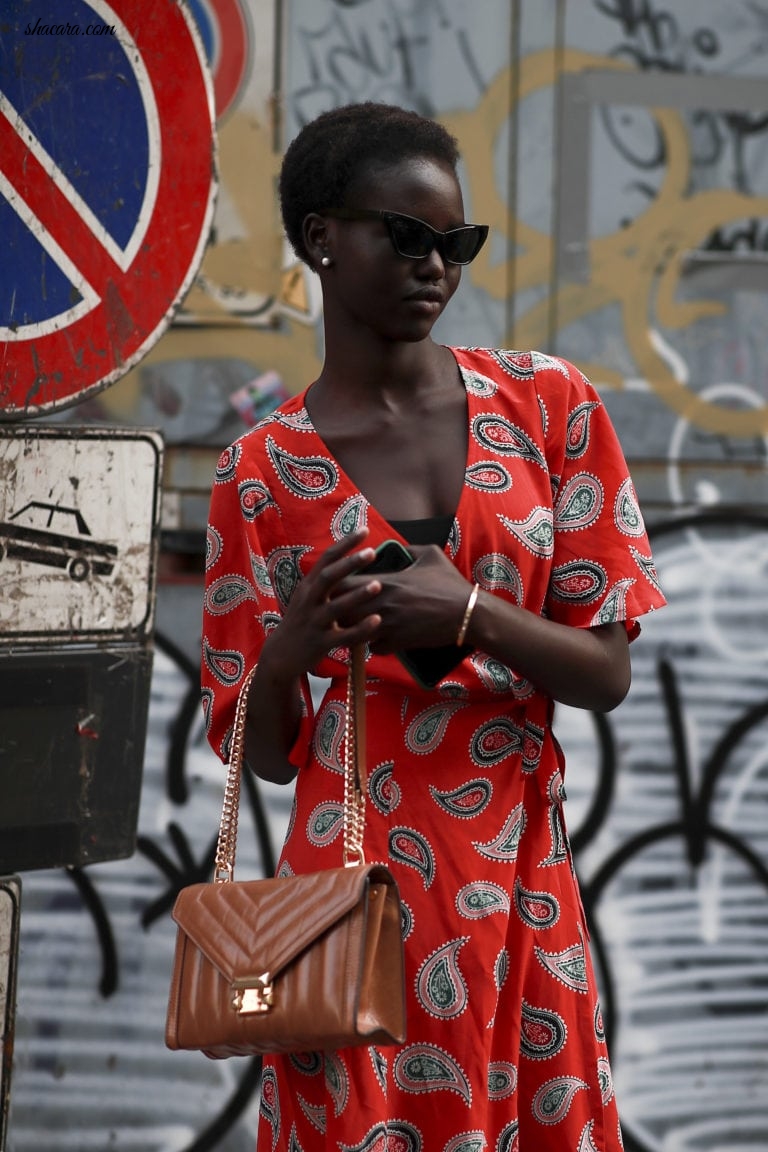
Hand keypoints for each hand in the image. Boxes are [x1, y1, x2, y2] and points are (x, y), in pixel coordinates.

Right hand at [260, 529, 382, 680]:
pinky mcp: (320, 643)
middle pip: (328, 578)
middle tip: (372, 552)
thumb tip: (345, 557)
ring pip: (336, 607)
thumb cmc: (301, 622)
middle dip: (349, 564)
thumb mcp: (306, 598)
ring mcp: (314, 623)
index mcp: (307, 587)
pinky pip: (343, 636)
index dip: (345, 543)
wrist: (280, 656)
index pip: (326, 559)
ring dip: (357, 596)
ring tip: (378, 586)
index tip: (364, 529)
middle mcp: (309, 602)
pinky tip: (377, 620)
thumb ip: (323, 580)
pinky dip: (361, 629)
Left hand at [343, 543, 473, 652]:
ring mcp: (389, 625)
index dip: (339, 585)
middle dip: (340, 609)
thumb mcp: (431, 555)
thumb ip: (409, 548)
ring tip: (360, 625)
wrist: (468, 613)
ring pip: (355, 631)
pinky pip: (375, 647)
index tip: (343, 586)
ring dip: (355, 629)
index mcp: (387, 581)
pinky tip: (381, 638)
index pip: (345, 583)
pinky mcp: (399, 642)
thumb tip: (398, 547)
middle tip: (344, 608)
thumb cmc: (450, 583)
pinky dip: (375, 644)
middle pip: (343, 609)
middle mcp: (383, 603)